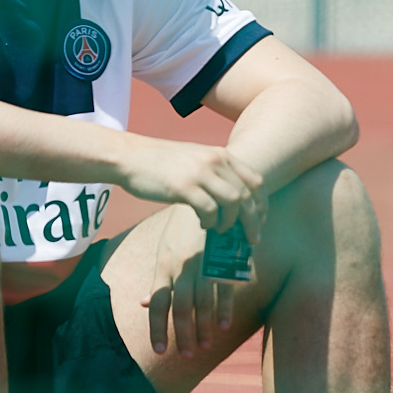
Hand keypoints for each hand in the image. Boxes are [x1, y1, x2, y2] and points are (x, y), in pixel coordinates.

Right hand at [119, 136, 265, 240]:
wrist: (130, 157)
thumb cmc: (162, 162)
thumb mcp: (196, 158)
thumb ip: (216, 173)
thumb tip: (235, 199)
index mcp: (221, 154)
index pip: (255, 181)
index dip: (262, 204)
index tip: (261, 220)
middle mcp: (215, 161)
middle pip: (248, 195)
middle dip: (253, 221)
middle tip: (252, 238)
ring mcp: (200, 173)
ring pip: (233, 203)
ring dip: (231, 222)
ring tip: (221, 229)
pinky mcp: (184, 187)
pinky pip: (210, 210)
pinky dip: (211, 222)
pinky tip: (203, 225)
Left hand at [140, 204, 242, 355]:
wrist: (208, 198)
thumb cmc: (184, 228)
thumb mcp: (166, 251)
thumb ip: (158, 280)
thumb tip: (144, 303)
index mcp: (165, 266)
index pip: (159, 303)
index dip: (157, 328)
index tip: (159, 350)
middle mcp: (182, 268)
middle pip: (180, 308)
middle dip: (182, 334)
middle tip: (185, 356)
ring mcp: (204, 265)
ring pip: (202, 303)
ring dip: (203, 327)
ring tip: (204, 347)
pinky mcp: (223, 261)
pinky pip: (225, 289)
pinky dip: (224, 309)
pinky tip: (224, 326)